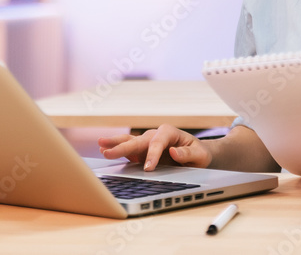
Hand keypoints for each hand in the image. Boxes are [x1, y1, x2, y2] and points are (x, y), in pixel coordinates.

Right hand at [98, 124, 212, 170]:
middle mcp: (155, 135)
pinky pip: (128, 149)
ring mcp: (147, 142)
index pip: (157, 142)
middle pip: (138, 140)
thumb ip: (188, 153)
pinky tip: (104, 150)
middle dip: (123, 147)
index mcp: (169, 132)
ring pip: (129, 141)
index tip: (148, 168)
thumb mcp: (199, 154)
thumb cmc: (199, 153)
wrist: (197, 155)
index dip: (152, 155)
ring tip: (100, 145)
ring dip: (115, 143)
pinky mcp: (142, 151)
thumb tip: (174, 152)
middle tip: (108, 152)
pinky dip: (116, 149)